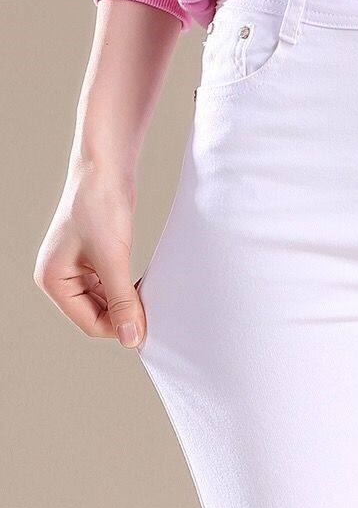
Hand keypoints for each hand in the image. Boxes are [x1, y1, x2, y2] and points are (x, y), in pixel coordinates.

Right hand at [34, 161, 144, 348]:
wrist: (105, 168)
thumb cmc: (100, 207)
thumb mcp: (113, 259)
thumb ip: (121, 300)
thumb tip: (131, 338)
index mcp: (53, 280)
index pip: (89, 323)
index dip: (120, 327)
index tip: (149, 325)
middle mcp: (60, 277)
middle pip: (97, 315)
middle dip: (124, 314)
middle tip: (155, 309)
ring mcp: (76, 269)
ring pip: (107, 302)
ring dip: (128, 301)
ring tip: (151, 293)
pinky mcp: (94, 259)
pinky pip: (112, 286)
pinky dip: (129, 288)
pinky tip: (146, 283)